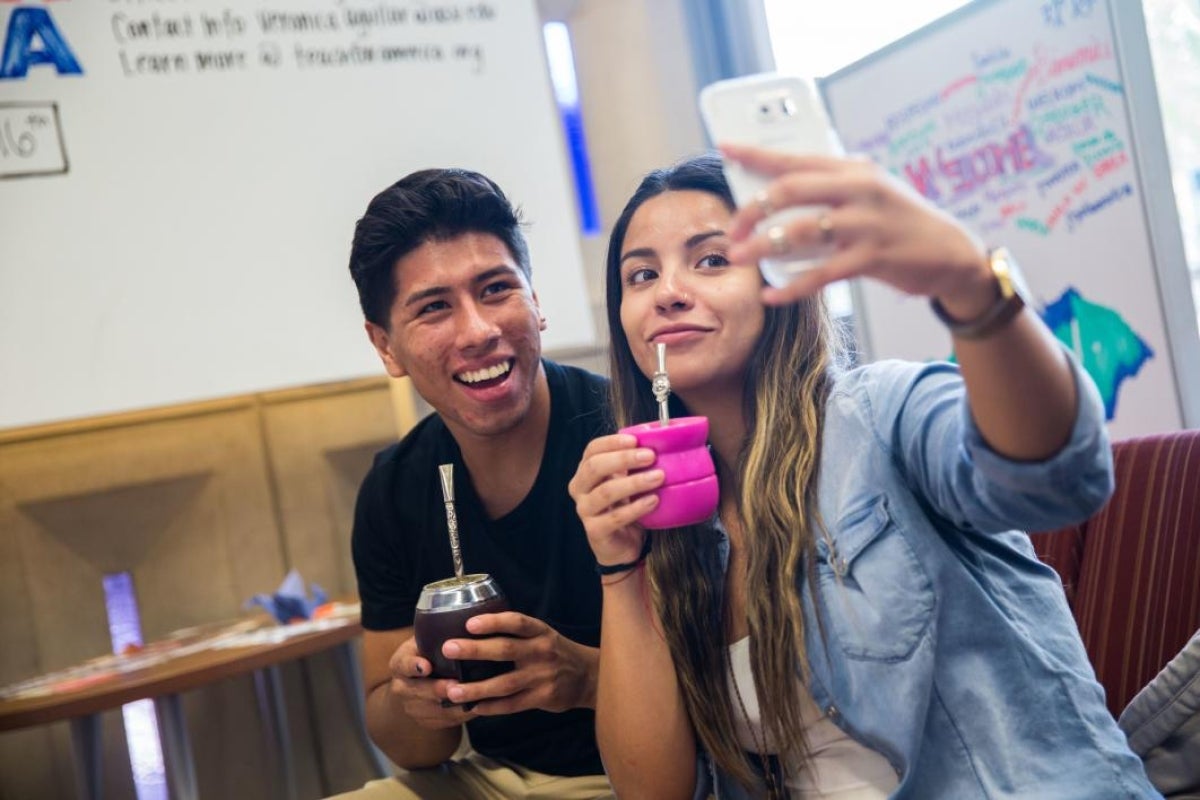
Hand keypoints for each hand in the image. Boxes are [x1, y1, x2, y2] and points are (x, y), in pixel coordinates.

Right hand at [386, 635, 476, 729]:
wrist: (411, 686)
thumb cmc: (425, 655)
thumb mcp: (423, 642)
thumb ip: (435, 636)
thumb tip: (467, 619)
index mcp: (400, 664)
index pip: (403, 664)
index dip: (414, 666)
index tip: (426, 666)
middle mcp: (401, 687)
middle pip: (418, 691)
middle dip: (438, 689)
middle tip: (455, 686)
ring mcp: (412, 707)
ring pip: (433, 710)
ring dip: (453, 705)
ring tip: (473, 697)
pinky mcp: (425, 722)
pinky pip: (444, 722)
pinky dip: (461, 715)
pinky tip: (477, 707)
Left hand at [440, 612, 599, 713]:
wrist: (588, 676)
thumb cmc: (556, 652)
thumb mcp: (543, 635)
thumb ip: (517, 634)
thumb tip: (474, 630)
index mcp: (540, 632)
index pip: (516, 622)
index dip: (493, 621)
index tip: (469, 623)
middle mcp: (541, 651)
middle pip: (505, 650)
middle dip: (474, 650)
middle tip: (449, 649)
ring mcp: (542, 676)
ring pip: (504, 683)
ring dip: (476, 688)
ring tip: (452, 691)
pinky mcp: (543, 697)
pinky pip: (512, 704)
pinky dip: (492, 707)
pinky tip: (474, 708)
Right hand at [568, 433, 662, 565]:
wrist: (621, 545)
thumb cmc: (624, 506)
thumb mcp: (625, 481)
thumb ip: (631, 464)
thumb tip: (656, 440)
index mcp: (585, 471)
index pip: (592, 450)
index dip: (612, 442)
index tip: (636, 440)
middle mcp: (579, 489)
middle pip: (595, 467)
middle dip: (623, 459)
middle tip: (650, 456)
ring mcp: (584, 510)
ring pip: (605, 492)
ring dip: (634, 482)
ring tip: (658, 477)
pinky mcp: (595, 531)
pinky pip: (615, 517)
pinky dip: (636, 507)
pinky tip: (653, 501)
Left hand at [722, 143, 995, 316]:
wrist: (952, 253)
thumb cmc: (901, 222)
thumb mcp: (871, 192)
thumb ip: (832, 188)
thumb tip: (778, 194)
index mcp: (853, 168)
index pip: (795, 157)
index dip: (756, 153)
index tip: (725, 148)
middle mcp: (859, 189)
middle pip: (790, 190)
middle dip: (752, 209)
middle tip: (731, 228)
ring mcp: (866, 223)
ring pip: (801, 231)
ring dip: (763, 246)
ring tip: (740, 258)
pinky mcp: (872, 257)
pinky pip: (821, 274)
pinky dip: (792, 287)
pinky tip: (772, 296)